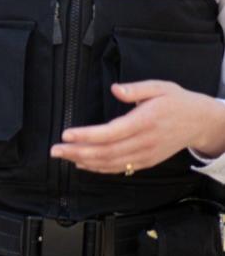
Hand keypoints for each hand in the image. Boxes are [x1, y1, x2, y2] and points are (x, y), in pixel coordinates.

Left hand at [51, 80, 224, 173]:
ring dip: (84, 161)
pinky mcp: (146, 161)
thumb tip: (115, 89)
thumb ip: (136, 89)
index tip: (66, 134)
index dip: (87, 135)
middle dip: (77, 152)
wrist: (200, 122)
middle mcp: (144, 141)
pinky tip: (82, 164)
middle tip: (54, 150)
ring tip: (62, 156)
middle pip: (106, 151)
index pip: (111, 132)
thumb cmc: (177, 102)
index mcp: (145, 121)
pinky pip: (120, 167)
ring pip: (111, 162)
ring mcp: (146, 154)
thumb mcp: (160, 87)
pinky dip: (99, 168)